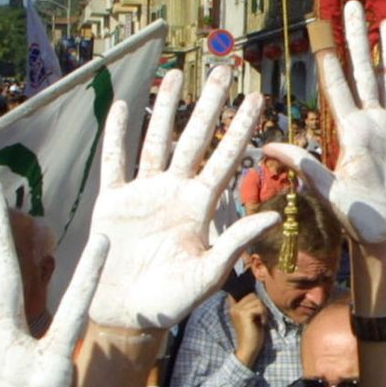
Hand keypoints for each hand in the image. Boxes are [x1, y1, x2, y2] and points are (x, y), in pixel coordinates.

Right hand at [86, 66, 279, 330]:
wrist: (127, 316)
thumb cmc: (170, 303)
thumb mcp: (207, 275)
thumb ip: (234, 243)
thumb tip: (272, 217)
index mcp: (199, 209)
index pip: (225, 160)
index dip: (241, 130)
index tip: (257, 100)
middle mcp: (174, 194)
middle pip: (194, 139)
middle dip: (209, 105)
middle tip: (224, 71)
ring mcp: (143, 194)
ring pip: (156, 141)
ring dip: (165, 108)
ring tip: (175, 74)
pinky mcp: (113, 202)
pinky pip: (115, 162)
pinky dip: (117, 135)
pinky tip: (123, 107)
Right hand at [228, 292, 266, 367]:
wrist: (248, 349)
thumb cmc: (252, 335)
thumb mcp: (251, 318)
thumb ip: (251, 307)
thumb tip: (260, 296)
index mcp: (234, 308)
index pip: (247, 295)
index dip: (255, 299)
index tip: (258, 310)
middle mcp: (234, 308)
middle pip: (253, 296)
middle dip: (260, 305)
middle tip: (261, 318)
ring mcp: (238, 310)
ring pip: (257, 300)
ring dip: (263, 310)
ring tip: (262, 321)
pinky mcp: (244, 314)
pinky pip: (259, 307)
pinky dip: (264, 315)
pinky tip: (262, 323)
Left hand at [263, 2, 385, 252]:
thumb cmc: (357, 222)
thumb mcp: (329, 192)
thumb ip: (305, 166)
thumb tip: (268, 146)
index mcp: (350, 133)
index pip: (338, 87)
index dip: (331, 58)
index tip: (321, 29)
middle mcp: (370, 125)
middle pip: (363, 71)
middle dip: (358, 38)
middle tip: (354, 4)